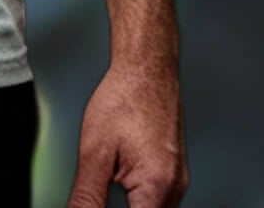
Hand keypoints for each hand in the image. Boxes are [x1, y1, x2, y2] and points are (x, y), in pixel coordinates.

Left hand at [64, 60, 185, 207]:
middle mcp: (174, 188)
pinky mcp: (174, 175)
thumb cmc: (126, 98)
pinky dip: (136, 202)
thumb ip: (86, 198)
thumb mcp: (94, 154)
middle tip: (96, 194)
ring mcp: (177, 182)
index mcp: (157, 186)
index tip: (93, 204)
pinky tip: (118, 185)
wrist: (147, 68)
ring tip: (106, 183)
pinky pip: (156, 202)